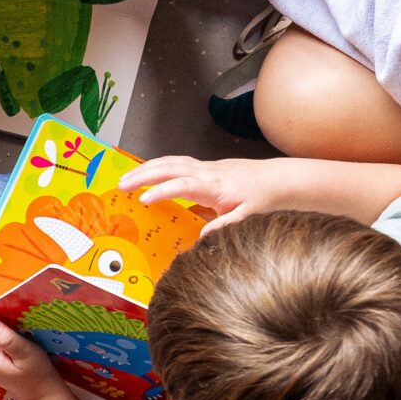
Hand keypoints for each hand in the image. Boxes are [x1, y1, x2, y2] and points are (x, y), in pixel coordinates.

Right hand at [114, 155, 276, 229]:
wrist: (278, 180)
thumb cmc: (263, 199)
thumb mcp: (249, 218)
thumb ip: (225, 226)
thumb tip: (202, 238)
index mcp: (215, 186)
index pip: (183, 184)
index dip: (163, 191)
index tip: (144, 200)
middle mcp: (207, 172)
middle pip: (170, 167)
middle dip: (143, 174)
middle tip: (122, 185)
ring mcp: (205, 167)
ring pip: (171, 161)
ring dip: (146, 168)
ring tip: (126, 178)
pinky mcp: (205, 167)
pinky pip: (177, 162)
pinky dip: (158, 165)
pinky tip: (147, 173)